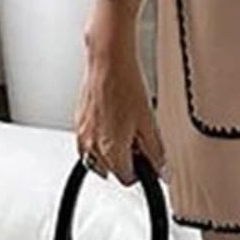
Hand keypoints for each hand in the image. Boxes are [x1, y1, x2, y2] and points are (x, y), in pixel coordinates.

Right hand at [74, 13, 167, 186]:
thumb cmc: (126, 85)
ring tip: (126, 129)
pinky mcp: (78, 121)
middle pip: (111, 170)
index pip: (127, 178)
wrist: (108, 61)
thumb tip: (161, 169)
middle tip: (138, 140)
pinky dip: (100, 138)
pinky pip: (88, 141)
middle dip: (126, 160)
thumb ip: (155, 151)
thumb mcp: (148, 121)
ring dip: (111, 151)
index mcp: (110, 150)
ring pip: (97, 158)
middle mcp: (91, 146)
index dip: (141, 170)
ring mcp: (82, 134)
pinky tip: (113, 119)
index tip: (148, 158)